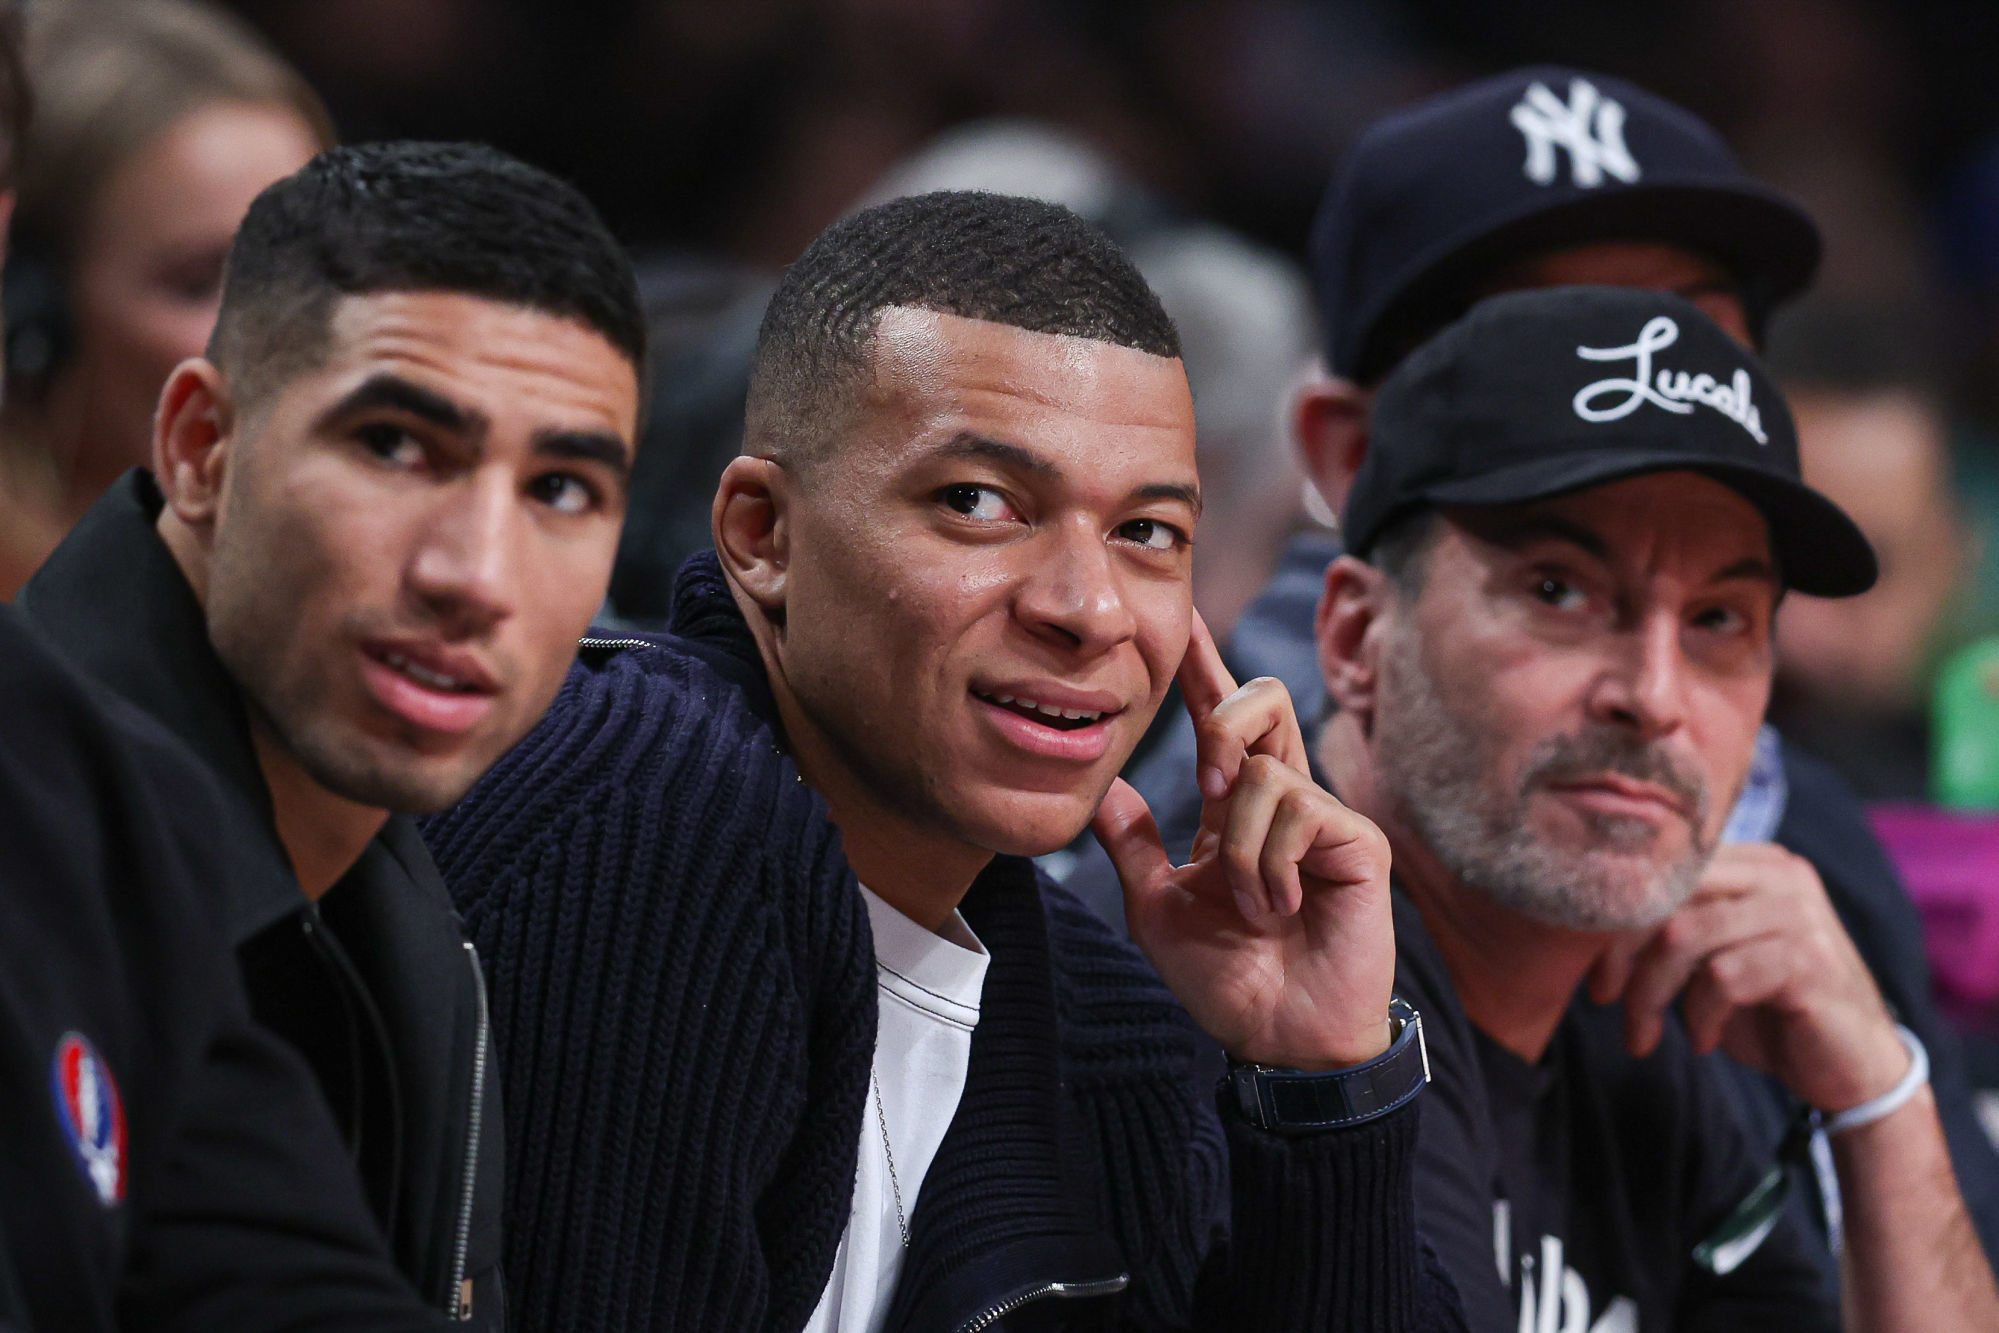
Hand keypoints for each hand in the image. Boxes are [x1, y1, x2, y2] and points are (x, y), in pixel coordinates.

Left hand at [1090, 613, 1395, 1070]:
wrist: (1278, 1039)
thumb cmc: (1227, 980)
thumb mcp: (1158, 905)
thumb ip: (1131, 842)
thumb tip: (1097, 783)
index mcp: (1236, 807)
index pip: (1221, 719)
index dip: (1204, 666)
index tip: (1183, 614)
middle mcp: (1283, 799)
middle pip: (1261, 699)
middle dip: (1221, 722)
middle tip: (1202, 784)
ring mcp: (1324, 817)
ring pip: (1262, 769)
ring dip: (1236, 847)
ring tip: (1253, 908)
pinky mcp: (1357, 840)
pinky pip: (1294, 810)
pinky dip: (1268, 865)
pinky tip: (1281, 909)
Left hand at [1589, 843, 1909, 1112]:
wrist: (1852, 1070)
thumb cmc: (1768, 1012)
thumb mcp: (1711, 960)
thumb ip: (1671, 929)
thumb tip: (1586, 922)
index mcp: (1751, 862)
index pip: (1662, 873)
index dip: (1614, 922)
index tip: (1595, 975)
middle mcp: (1779, 874)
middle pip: (1666, 897)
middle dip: (1621, 955)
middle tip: (1605, 1001)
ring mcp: (1798, 913)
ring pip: (1684, 937)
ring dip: (1650, 995)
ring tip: (1645, 1033)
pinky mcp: (1809, 959)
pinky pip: (1722, 977)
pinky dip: (1698, 1015)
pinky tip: (1702, 1040)